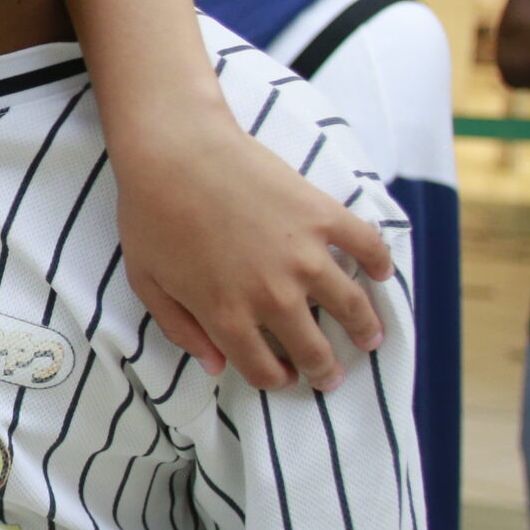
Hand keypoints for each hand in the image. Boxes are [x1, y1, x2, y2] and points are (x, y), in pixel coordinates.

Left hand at [119, 121, 391, 390]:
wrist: (174, 150)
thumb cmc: (149, 214)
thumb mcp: (147, 282)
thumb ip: (181, 330)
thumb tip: (215, 366)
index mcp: (228, 315)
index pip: (264, 369)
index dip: (276, 379)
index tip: (284, 377)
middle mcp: (273, 295)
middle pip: (313, 351)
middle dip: (325, 371)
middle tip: (332, 375)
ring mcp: (303, 256)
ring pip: (351, 309)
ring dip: (366, 330)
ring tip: (371, 338)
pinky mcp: (322, 216)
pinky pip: (366, 246)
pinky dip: (380, 262)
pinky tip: (381, 273)